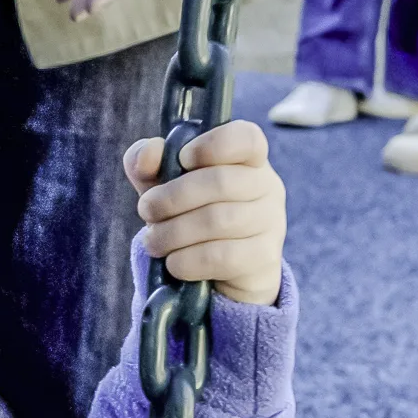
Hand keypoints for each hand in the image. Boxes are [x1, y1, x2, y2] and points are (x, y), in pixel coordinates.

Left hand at [125, 120, 285, 305]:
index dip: (211, 145)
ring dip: (172, 233)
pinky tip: (173, 263)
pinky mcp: (263, 258)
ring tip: (153, 242)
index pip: (245, 138)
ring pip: (217, 220)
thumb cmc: (189, 221)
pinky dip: (186, 261)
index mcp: (248, 159)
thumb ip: (150, 165)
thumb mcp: (165, 189)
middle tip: (146, 211)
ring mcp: (270, 222)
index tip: (182, 159)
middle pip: (220, 182)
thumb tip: (148, 154)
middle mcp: (266, 186)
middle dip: (171, 198)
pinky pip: (220, 256)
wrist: (215, 278)